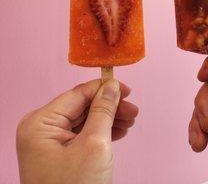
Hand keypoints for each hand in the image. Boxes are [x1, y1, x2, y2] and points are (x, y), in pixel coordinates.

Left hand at [17, 79, 137, 183]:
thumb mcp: (95, 145)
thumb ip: (104, 111)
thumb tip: (112, 86)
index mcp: (40, 123)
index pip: (77, 94)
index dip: (104, 88)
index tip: (126, 89)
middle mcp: (40, 129)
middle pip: (81, 106)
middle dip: (109, 107)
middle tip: (132, 109)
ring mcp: (48, 143)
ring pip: (84, 120)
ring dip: (108, 119)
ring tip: (130, 121)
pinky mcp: (57, 155)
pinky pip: (81, 135)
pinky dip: (101, 132)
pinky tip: (118, 131)